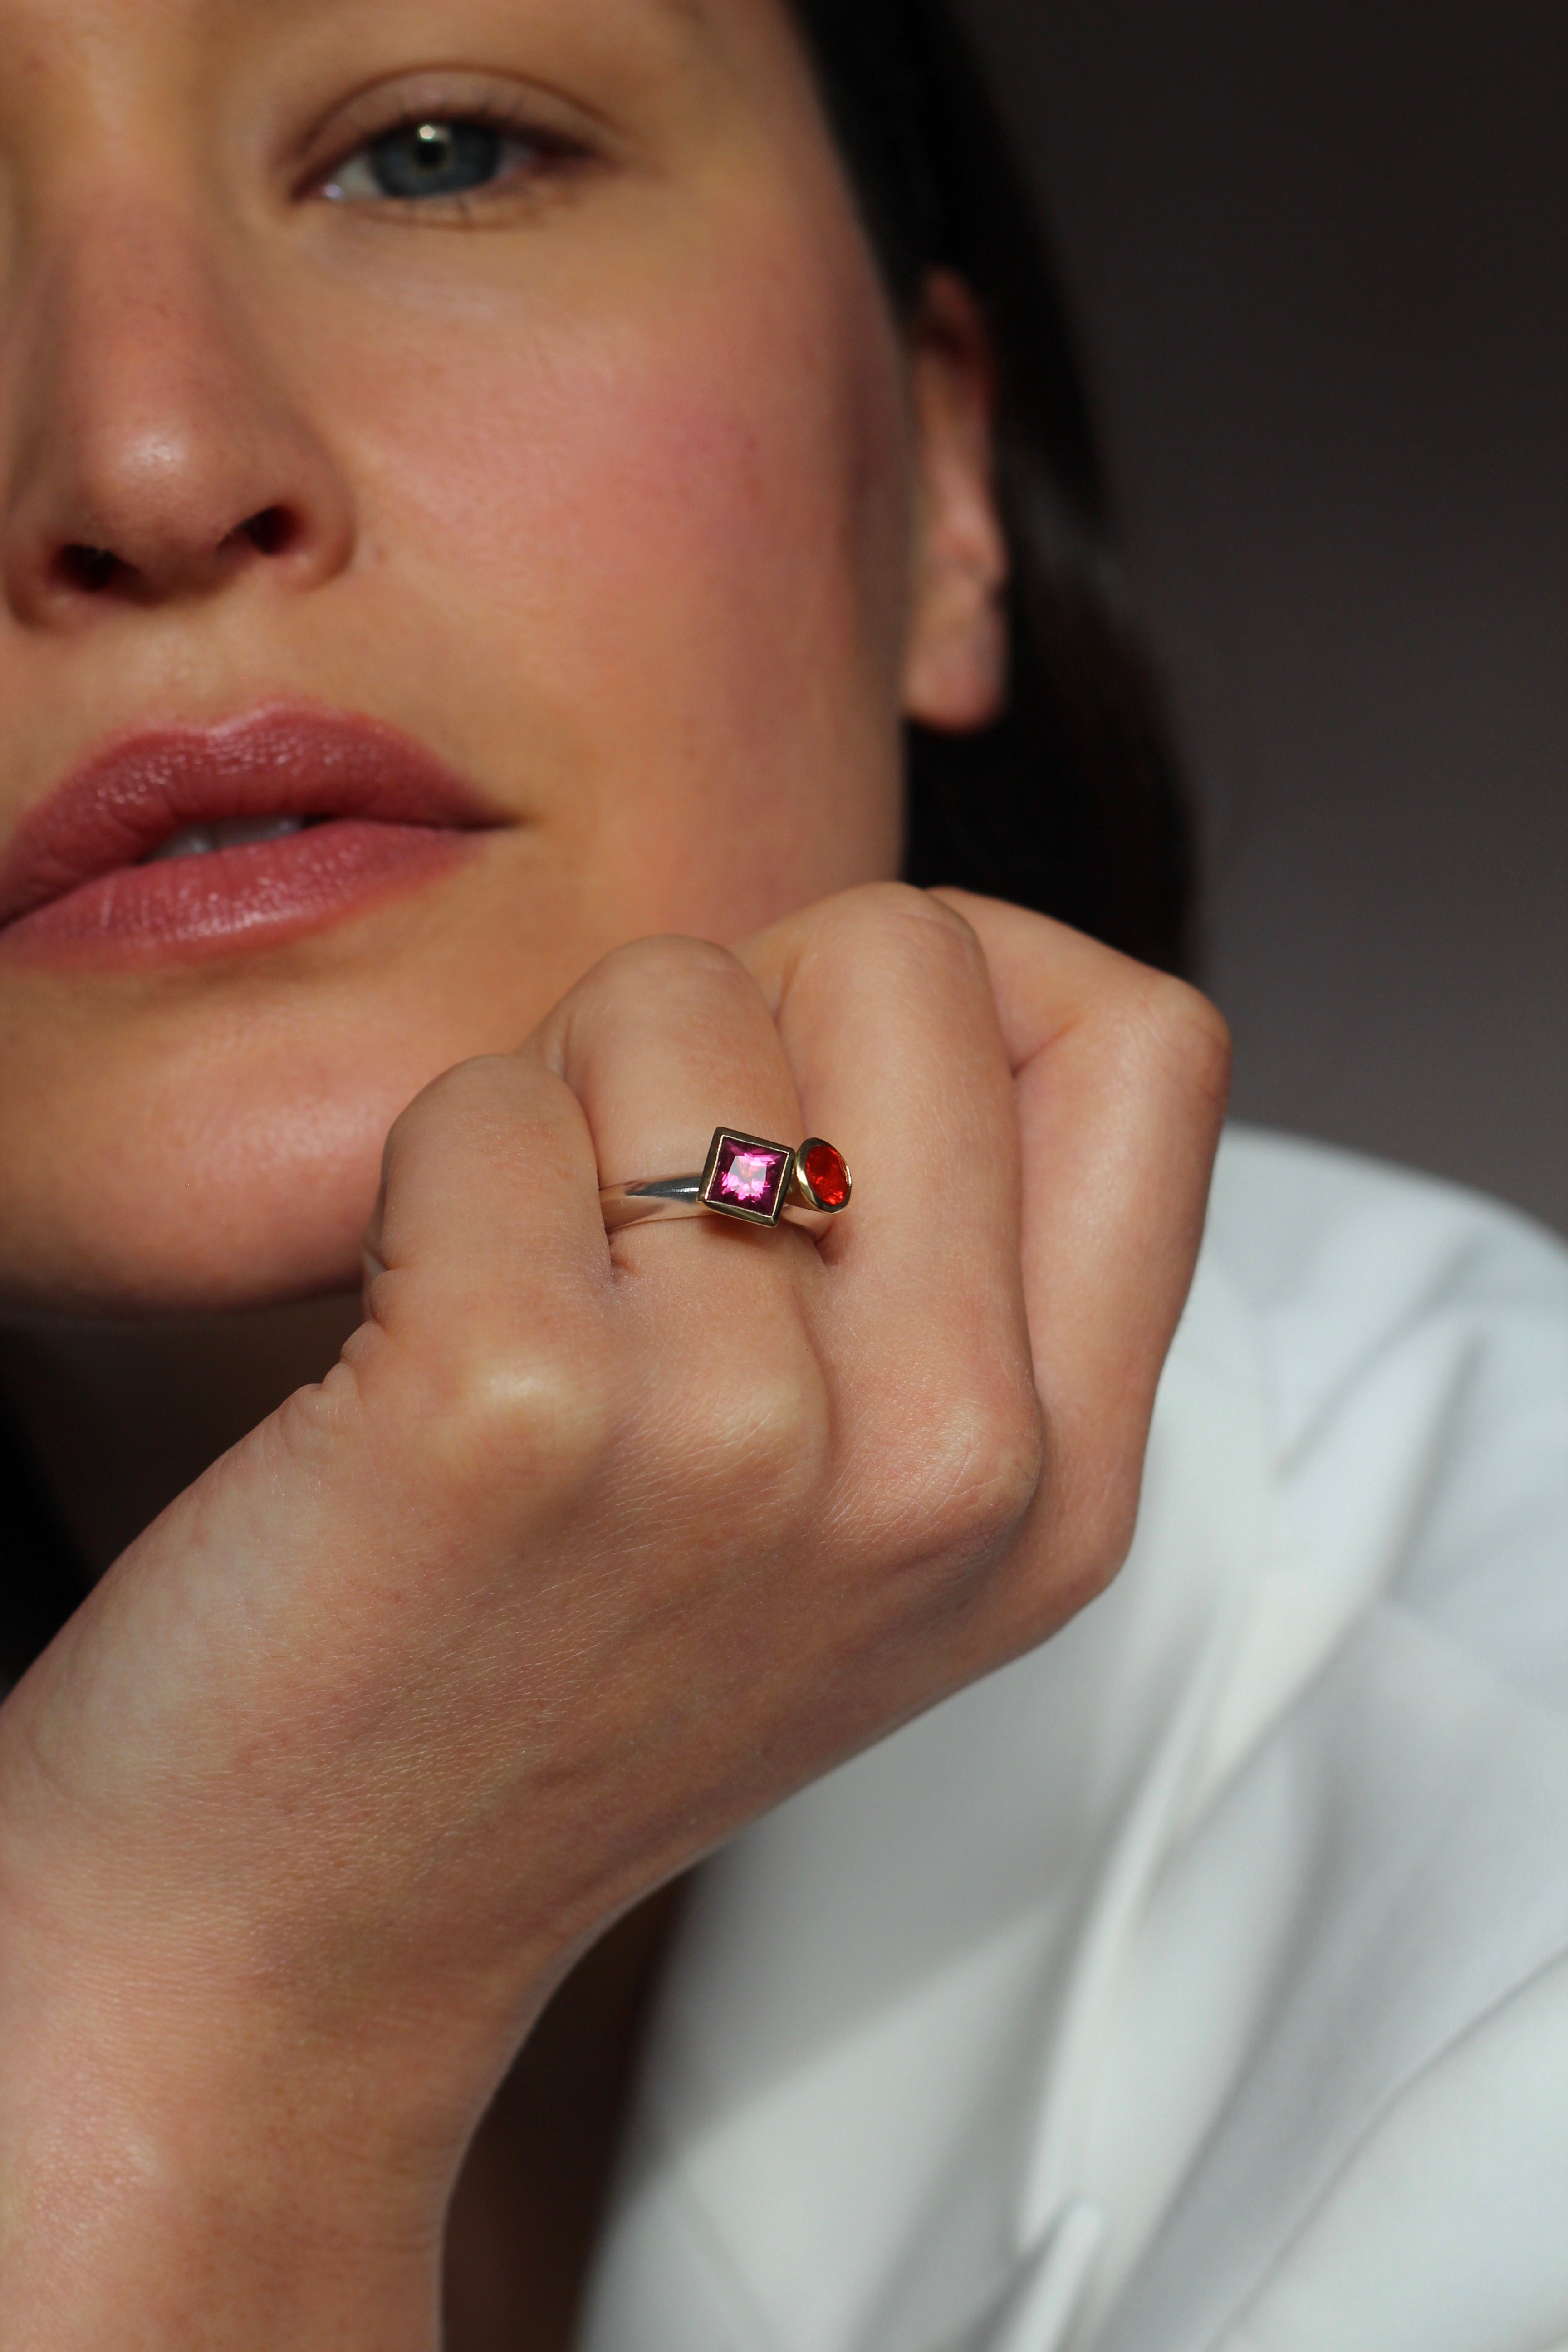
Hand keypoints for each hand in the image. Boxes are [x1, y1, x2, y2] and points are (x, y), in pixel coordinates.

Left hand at [0, 886, 1226, 2345]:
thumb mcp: (864, 1525)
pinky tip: (412, 1336)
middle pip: (907, 953)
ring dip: (562, 1099)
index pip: (1145, 1042)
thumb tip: (928, 969)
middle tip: (640, 1200)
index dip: (969, 992)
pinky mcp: (511, 1415)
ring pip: (669, 992)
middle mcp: (947, 1469)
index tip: (826, 1092)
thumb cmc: (557, 1676)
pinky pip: (477, 1099)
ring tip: (527, 1288)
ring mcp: (741, 1446)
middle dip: (741, 1011)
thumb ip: (959, 1269)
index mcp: (1058, 1486)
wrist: (306, 1927)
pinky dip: (421, 1174)